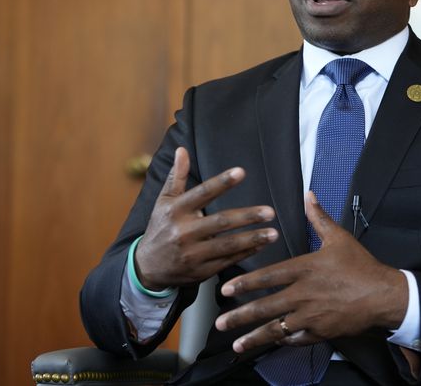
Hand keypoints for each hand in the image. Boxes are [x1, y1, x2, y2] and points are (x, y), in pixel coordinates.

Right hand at [134, 147, 278, 289]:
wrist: (147, 267)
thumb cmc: (160, 227)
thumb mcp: (164, 201)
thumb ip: (177, 176)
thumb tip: (182, 150)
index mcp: (176, 210)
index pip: (202, 193)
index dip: (222, 182)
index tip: (241, 172)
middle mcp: (184, 232)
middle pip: (220, 222)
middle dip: (247, 217)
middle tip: (269, 211)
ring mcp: (193, 253)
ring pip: (227, 245)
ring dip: (252, 239)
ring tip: (273, 233)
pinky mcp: (201, 271)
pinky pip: (228, 261)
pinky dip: (246, 253)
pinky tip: (261, 245)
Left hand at [214, 191, 407, 352]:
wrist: (383, 295)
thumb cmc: (361, 266)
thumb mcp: (340, 237)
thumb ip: (319, 218)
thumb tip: (309, 195)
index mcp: (305, 269)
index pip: (269, 276)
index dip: (245, 284)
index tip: (226, 290)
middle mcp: (304, 294)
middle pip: (266, 307)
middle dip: (240, 316)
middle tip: (220, 323)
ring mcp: (311, 316)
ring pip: (277, 329)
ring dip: (254, 337)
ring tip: (236, 344)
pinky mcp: (321, 331)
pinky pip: (296, 339)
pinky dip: (281, 341)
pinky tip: (270, 343)